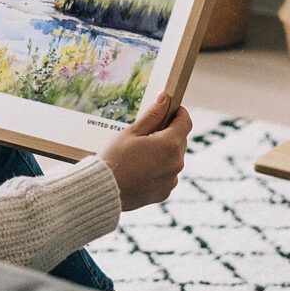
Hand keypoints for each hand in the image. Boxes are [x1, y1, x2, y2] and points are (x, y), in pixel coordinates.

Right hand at [97, 93, 191, 210]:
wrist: (104, 190)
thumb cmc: (115, 157)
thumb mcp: (132, 132)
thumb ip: (152, 115)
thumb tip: (164, 98)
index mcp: (170, 144)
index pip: (185, 122)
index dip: (179, 113)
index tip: (169, 109)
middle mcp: (176, 163)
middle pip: (179, 140)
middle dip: (167, 133)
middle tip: (146, 133)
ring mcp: (172, 179)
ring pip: (173, 158)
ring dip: (163, 152)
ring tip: (139, 154)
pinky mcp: (165, 192)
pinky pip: (167, 175)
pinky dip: (158, 169)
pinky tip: (139, 169)